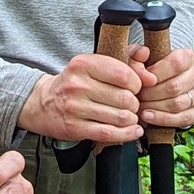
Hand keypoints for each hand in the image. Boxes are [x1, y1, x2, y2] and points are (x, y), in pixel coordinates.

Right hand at [19, 48, 144, 145]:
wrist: (43, 103)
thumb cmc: (76, 83)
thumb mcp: (95, 65)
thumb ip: (127, 59)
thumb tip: (149, 67)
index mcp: (83, 64)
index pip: (123, 74)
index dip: (137, 83)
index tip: (135, 87)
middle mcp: (77, 85)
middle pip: (124, 98)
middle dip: (135, 104)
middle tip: (132, 105)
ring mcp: (74, 107)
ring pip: (119, 117)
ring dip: (131, 119)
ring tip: (130, 116)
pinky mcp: (74, 128)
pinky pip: (109, 133)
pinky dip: (127, 134)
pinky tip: (133, 131)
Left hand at [139, 44, 193, 132]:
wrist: (158, 87)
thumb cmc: (148, 71)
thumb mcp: (138, 60)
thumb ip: (136, 57)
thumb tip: (144, 61)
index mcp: (187, 56)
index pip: (176, 63)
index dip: (156, 74)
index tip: (141, 81)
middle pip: (175, 87)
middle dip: (151, 94)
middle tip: (137, 97)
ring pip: (178, 104)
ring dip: (155, 108)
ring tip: (140, 107)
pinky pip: (182, 119)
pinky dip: (163, 120)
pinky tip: (148, 117)